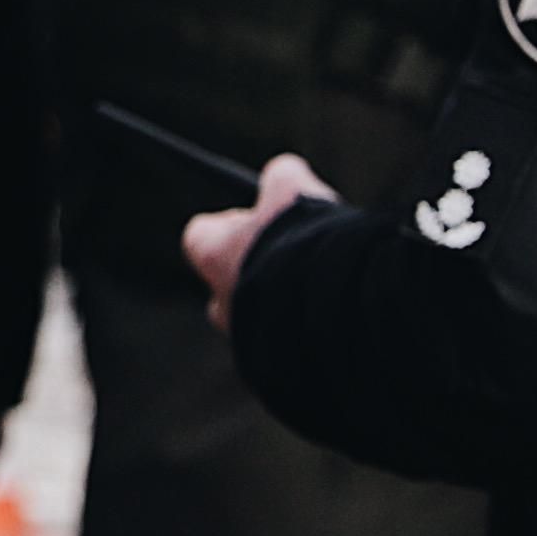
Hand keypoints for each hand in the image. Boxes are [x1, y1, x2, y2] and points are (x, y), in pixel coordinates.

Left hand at [180, 154, 329, 330]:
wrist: (333, 309)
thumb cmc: (303, 244)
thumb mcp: (293, 192)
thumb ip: (282, 176)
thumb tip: (284, 172)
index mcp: (212, 256)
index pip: (200, 235)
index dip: (229, 224)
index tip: (258, 216)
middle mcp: (220, 301)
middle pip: (227, 278)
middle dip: (257, 266)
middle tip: (294, 251)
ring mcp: (246, 336)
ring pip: (259, 312)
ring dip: (284, 298)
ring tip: (323, 282)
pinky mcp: (276, 362)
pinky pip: (286, 339)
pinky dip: (304, 325)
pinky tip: (336, 309)